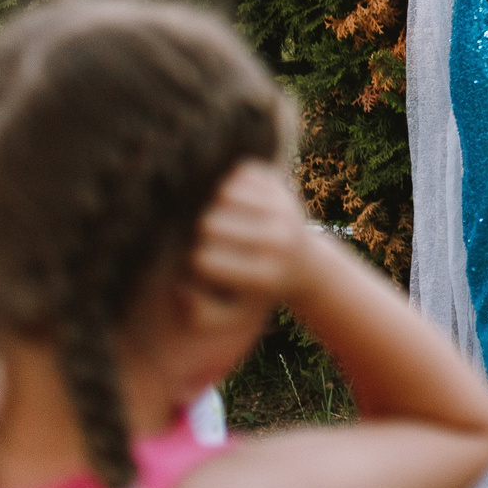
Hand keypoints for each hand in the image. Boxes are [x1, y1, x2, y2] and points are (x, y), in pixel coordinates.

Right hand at [189, 162, 315, 326]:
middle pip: (209, 224)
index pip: (203, 259)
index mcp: (264, 275)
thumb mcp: (232, 316)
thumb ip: (199, 314)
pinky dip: (232, 183)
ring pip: (224, 192)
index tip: (200, 263)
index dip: (192, 261)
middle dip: (199, 233)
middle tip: (209, 240)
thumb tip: (181, 284)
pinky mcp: (285, 187)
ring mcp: (284, 209)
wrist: (306, 265)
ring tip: (220, 218)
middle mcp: (278, 240)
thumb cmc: (257, 291)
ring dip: (213, 205)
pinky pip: (241, 171)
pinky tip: (235, 201)